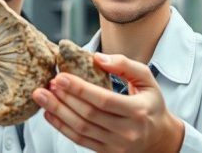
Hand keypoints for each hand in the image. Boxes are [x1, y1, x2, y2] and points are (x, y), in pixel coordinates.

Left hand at [33, 53, 184, 152]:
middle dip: (64, 98)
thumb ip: (124, 65)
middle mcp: (127, 131)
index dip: (80, 89)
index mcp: (138, 111)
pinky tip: (49, 113)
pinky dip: (61, 127)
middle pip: (88, 115)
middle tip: (48, 84)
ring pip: (81, 129)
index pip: (104, 100)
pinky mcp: (106, 152)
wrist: (159, 138)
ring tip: (42, 96)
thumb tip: (97, 57)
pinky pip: (79, 140)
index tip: (61, 76)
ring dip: (58, 111)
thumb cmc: (150, 104)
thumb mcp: (146, 80)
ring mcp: (116, 145)